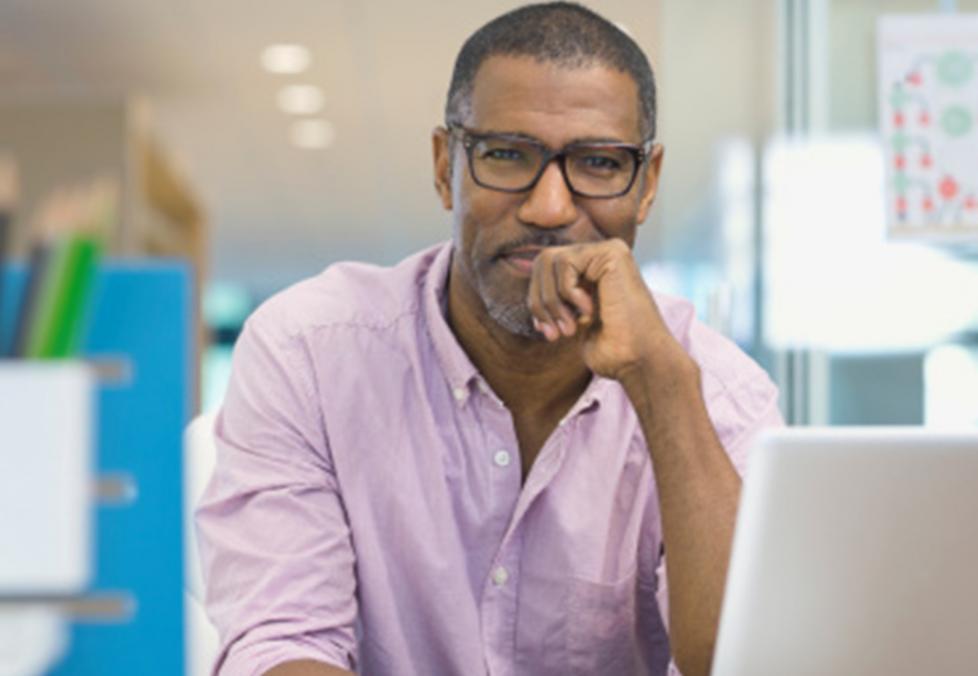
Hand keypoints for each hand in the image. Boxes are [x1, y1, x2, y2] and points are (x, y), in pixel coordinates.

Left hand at [526, 238, 686, 381]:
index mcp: (591, 270)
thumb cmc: (610, 347)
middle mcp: (600, 255)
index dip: (536, 301)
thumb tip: (532, 294)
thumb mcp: (573, 320)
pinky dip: (568, 293)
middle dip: (540, 301)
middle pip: (542, 260)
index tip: (546, 330)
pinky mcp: (612, 252)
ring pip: (549, 260)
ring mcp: (608, 251)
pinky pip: (565, 263)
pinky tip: (589, 311)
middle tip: (555, 332)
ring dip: (552, 301)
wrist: (638, 359)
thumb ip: (556, 301)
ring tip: (570, 328)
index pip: (543, 270)